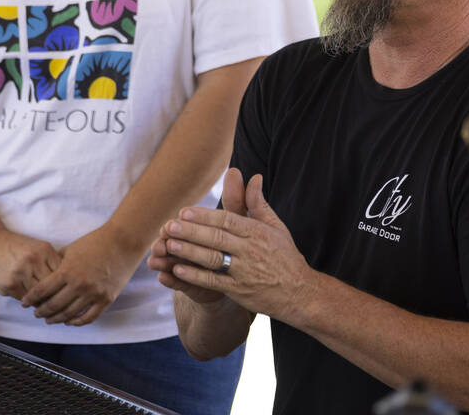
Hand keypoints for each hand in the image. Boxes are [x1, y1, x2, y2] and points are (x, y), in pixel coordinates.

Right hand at [0, 228, 60, 300]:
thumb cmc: (16, 247)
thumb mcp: (37, 247)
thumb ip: (51, 261)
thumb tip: (66, 281)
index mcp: (44, 250)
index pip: (62, 272)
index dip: (66, 283)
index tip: (67, 290)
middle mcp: (33, 261)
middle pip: (52, 286)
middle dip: (56, 295)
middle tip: (59, 302)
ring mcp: (20, 274)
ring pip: (39, 296)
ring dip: (43, 301)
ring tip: (47, 305)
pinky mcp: (9, 286)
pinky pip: (25, 299)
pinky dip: (30, 301)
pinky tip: (31, 301)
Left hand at [21, 224, 146, 325]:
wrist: (123, 241)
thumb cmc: (96, 241)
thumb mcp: (71, 248)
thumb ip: (57, 262)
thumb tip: (44, 273)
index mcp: (67, 271)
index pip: (42, 290)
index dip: (30, 298)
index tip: (24, 303)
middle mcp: (79, 285)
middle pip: (53, 306)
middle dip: (41, 311)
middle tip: (36, 313)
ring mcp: (93, 294)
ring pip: (69, 314)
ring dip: (56, 319)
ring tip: (49, 319)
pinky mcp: (106, 299)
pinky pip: (88, 317)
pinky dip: (77, 322)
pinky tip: (69, 321)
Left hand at [163, 173, 313, 320]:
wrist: (300, 293)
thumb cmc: (285, 257)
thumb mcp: (276, 226)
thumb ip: (258, 203)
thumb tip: (254, 176)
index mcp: (258, 232)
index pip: (227, 220)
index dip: (204, 216)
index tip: (184, 211)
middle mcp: (250, 250)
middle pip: (217, 238)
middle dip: (191, 231)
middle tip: (169, 225)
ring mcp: (244, 272)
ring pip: (213, 259)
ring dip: (189, 252)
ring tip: (169, 245)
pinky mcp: (239, 290)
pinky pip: (214, 281)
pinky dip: (195, 276)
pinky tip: (178, 269)